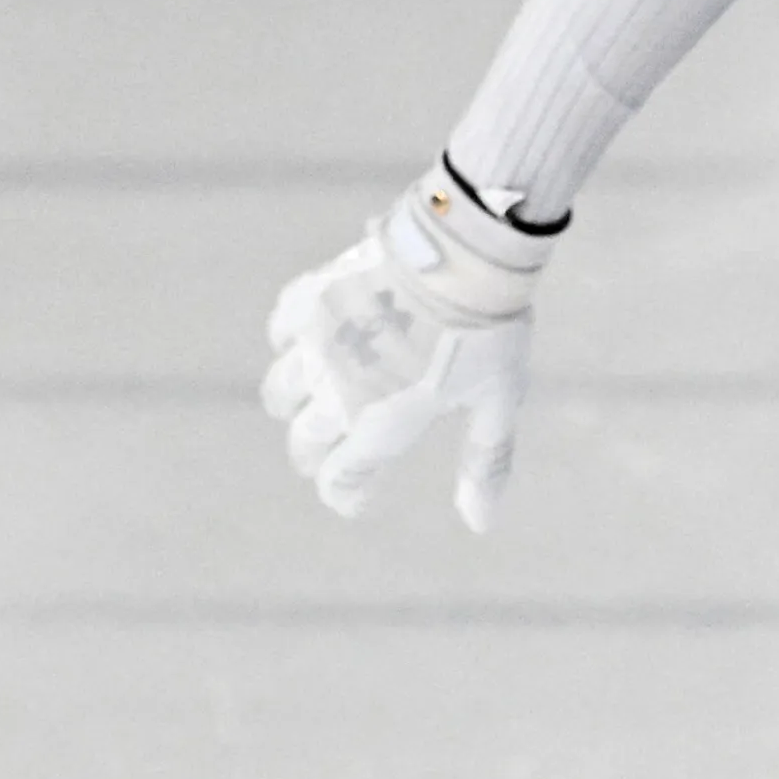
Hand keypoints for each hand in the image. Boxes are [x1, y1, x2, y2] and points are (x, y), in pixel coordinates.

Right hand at [264, 162, 561, 529]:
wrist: (461, 254)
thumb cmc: (487, 333)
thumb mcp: (496, 403)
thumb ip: (483, 464)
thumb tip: (481, 524)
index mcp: (381, 425)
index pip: (343, 479)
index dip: (346, 494)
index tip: (356, 499)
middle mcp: (338, 392)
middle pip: (305, 440)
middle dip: (313, 456)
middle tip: (322, 459)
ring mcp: (318, 344)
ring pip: (281, 390)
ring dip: (291, 405)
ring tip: (303, 405)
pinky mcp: (310, 299)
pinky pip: (281, 331)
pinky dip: (288, 344)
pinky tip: (302, 343)